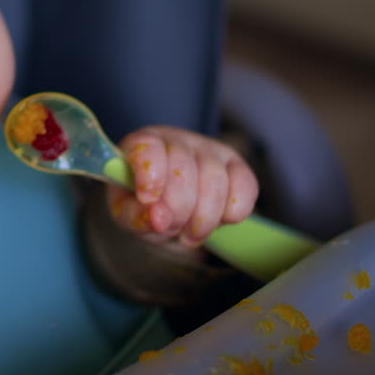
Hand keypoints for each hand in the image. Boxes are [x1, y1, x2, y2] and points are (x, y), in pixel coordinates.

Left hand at [106, 126, 257, 249]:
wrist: (173, 213)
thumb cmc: (145, 208)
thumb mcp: (129, 215)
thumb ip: (136, 217)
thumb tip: (158, 218)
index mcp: (142, 145)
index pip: (148, 148)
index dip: (150, 174)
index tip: (148, 199)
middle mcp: (177, 140)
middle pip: (183, 170)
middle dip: (177, 211)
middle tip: (171, 229)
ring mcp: (210, 150)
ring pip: (215, 181)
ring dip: (203, 219)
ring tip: (190, 234)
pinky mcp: (237, 166)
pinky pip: (245, 188)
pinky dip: (232, 213)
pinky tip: (219, 222)